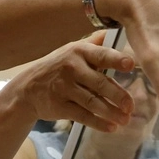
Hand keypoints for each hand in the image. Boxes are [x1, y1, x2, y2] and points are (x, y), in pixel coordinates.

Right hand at [13, 34, 134, 132]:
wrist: (27, 88)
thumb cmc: (57, 67)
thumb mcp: (72, 51)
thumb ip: (95, 44)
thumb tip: (116, 30)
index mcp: (79, 52)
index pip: (101, 55)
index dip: (116, 60)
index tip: (131, 64)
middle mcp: (71, 68)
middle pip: (100, 83)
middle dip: (118, 95)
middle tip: (131, 106)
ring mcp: (64, 88)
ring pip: (93, 102)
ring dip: (111, 112)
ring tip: (126, 120)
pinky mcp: (59, 106)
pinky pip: (83, 116)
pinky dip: (98, 123)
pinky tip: (111, 128)